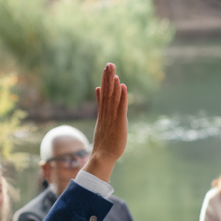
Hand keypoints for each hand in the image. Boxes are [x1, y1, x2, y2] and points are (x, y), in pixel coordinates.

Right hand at [83, 64, 128, 183]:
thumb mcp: (103, 125)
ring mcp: (111, 117)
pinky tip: (122, 85)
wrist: (102, 157)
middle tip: (109, 64)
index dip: (105, 81)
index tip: (106, 69)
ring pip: (112, 96)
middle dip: (108, 77)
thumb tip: (98, 98)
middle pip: (106, 92)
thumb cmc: (104, 144)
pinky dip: (121, 95)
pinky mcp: (119, 122)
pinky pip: (120, 106)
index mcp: (103, 114)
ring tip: (113, 69)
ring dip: (113, 83)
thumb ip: (101, 111)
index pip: (103, 95)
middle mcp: (106, 113)